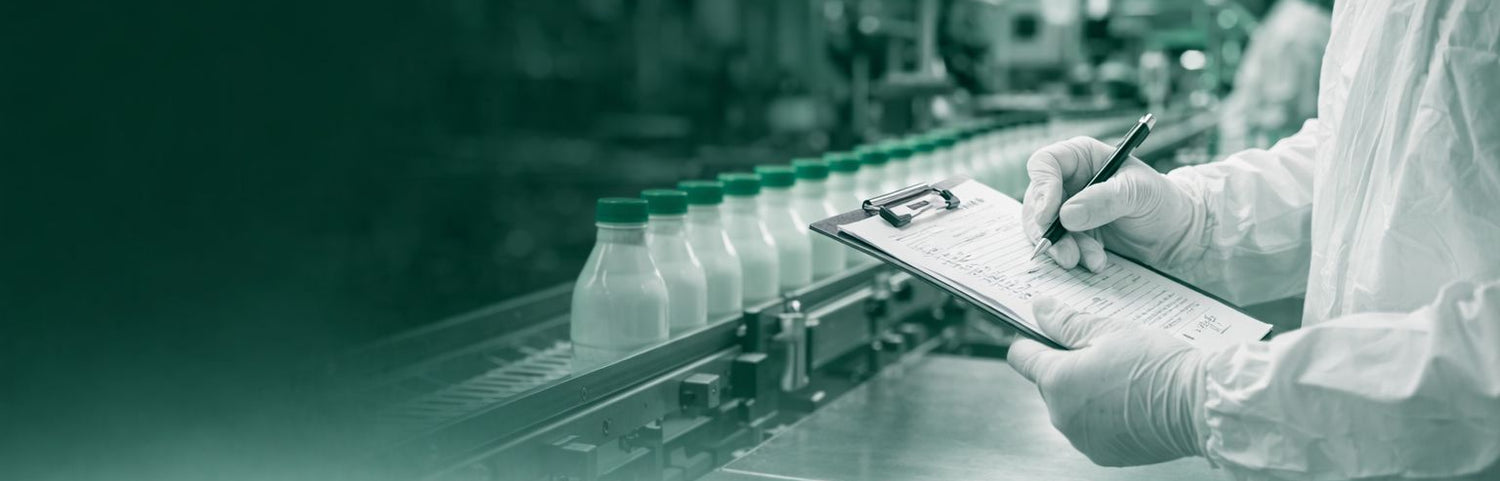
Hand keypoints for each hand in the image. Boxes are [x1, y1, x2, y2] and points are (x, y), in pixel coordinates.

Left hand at [1006, 297, 1206, 466]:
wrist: (1200, 407)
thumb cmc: (1157, 365)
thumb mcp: (1110, 331)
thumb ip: (1067, 322)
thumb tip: (1040, 309)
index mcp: (1057, 382)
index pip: (1021, 357)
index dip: (1032, 338)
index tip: (1048, 330)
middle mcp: (1062, 416)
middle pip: (1048, 382)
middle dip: (1067, 365)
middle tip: (1102, 349)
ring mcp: (1083, 439)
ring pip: (1071, 406)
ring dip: (1086, 391)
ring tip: (1122, 375)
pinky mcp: (1105, 454)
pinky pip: (1091, 427)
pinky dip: (1103, 414)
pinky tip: (1130, 399)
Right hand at [1022, 136, 1197, 271]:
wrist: (1175, 233)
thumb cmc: (1161, 200)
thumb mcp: (1138, 193)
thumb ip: (1103, 200)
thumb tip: (1066, 215)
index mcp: (1081, 157)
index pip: (1045, 164)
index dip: (1042, 187)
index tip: (1050, 214)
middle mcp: (1068, 181)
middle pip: (1036, 201)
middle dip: (1049, 230)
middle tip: (1067, 253)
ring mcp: (1067, 209)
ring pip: (1043, 228)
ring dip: (1062, 248)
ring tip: (1092, 260)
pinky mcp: (1072, 234)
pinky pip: (1058, 246)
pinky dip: (1073, 256)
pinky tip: (1096, 262)